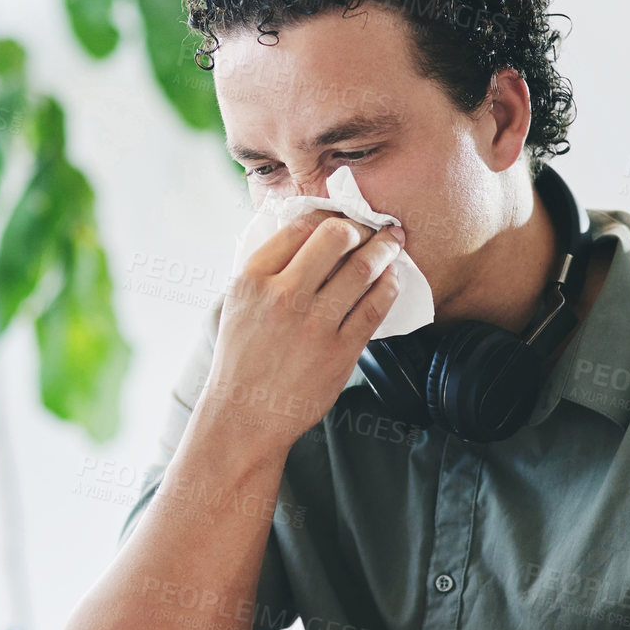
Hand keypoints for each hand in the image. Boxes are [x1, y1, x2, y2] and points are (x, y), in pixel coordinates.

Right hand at [203, 211, 403, 449]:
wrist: (245, 416)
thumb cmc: (242, 360)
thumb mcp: (238, 304)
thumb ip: (267, 270)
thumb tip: (305, 235)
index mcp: (253, 279)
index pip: (300, 225)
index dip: (329, 214)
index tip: (343, 218)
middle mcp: (283, 295)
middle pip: (336, 236)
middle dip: (362, 227)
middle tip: (373, 229)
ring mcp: (313, 324)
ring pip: (362, 268)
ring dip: (384, 250)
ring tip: (391, 245)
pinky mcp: (339, 351)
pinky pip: (375, 306)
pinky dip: (389, 286)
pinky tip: (391, 280)